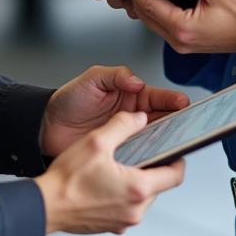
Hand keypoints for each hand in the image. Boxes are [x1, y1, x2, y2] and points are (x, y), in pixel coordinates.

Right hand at [34, 111, 185, 234]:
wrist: (44, 207)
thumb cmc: (67, 181)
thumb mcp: (96, 141)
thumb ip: (122, 125)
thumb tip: (139, 118)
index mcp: (137, 189)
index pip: (175, 175)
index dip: (178, 159)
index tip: (175, 149)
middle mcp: (134, 210)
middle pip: (159, 186)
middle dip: (154, 167)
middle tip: (142, 152)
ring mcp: (123, 222)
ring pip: (143, 197)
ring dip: (137, 181)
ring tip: (120, 164)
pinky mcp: (111, 226)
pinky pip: (126, 207)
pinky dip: (123, 193)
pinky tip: (107, 180)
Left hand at [40, 64, 188, 157]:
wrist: (46, 127)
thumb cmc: (68, 100)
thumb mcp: (92, 79)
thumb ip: (116, 76)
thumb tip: (137, 81)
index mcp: (130, 95)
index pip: (157, 96)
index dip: (171, 99)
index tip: (183, 103)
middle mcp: (132, 116)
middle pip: (162, 119)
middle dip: (176, 121)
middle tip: (188, 126)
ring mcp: (127, 136)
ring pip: (154, 138)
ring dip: (165, 140)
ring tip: (176, 144)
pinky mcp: (119, 154)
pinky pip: (138, 155)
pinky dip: (148, 157)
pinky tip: (154, 159)